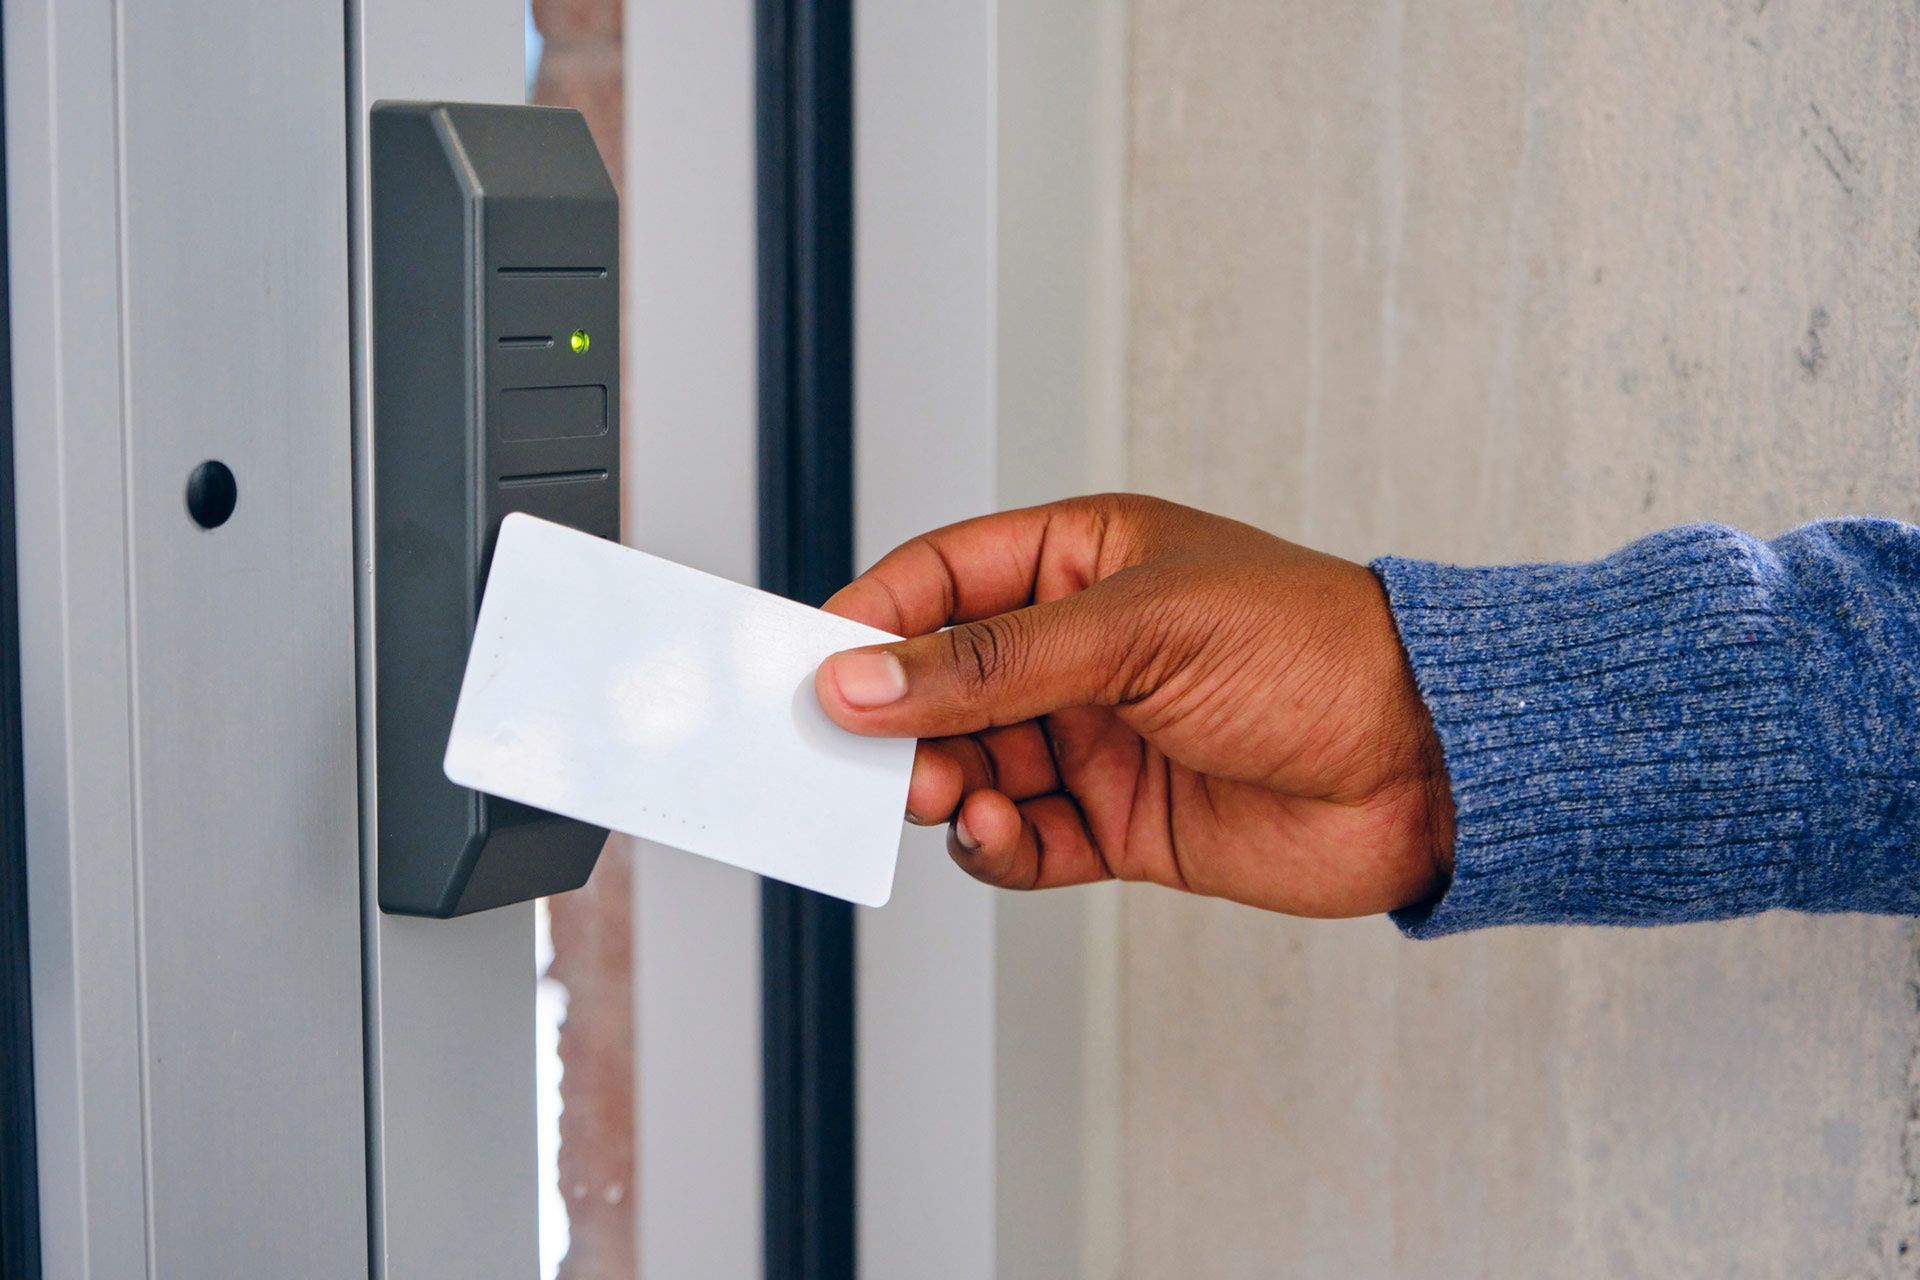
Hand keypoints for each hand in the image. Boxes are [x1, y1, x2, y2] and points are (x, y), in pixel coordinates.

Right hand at [813, 494, 1454, 917]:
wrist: (1429, 765)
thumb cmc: (1313, 651)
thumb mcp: (1135, 633)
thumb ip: (990, 665)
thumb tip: (862, 679)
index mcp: (1082, 563)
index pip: (941, 580)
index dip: (871, 620)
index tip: (811, 667)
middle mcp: (1080, 652)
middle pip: (941, 683)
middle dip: (898, 720)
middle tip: (861, 754)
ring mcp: (1096, 739)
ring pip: (970, 765)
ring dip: (939, 785)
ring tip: (941, 794)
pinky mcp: (1118, 824)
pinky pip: (1022, 838)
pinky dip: (993, 844)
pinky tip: (994, 833)